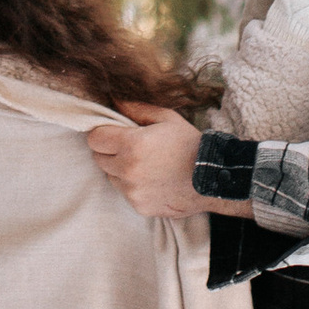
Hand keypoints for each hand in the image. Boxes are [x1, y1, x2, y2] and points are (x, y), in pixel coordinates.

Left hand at [86, 105, 204, 220]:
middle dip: (110, 152)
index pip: (95, 139)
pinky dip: (133, 187)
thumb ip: (136, 108)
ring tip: (145, 165)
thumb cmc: (190, 144)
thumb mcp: (166, 118)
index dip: (102, 134)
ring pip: (111, 177)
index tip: (113, 133)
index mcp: (132, 145)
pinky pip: (126, 193)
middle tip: (130, 148)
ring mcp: (133, 191)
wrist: (213, 178)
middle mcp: (128, 170)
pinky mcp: (140, 207)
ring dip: (120, 170)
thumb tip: (115, 101)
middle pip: (99, 159)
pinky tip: (153, 180)